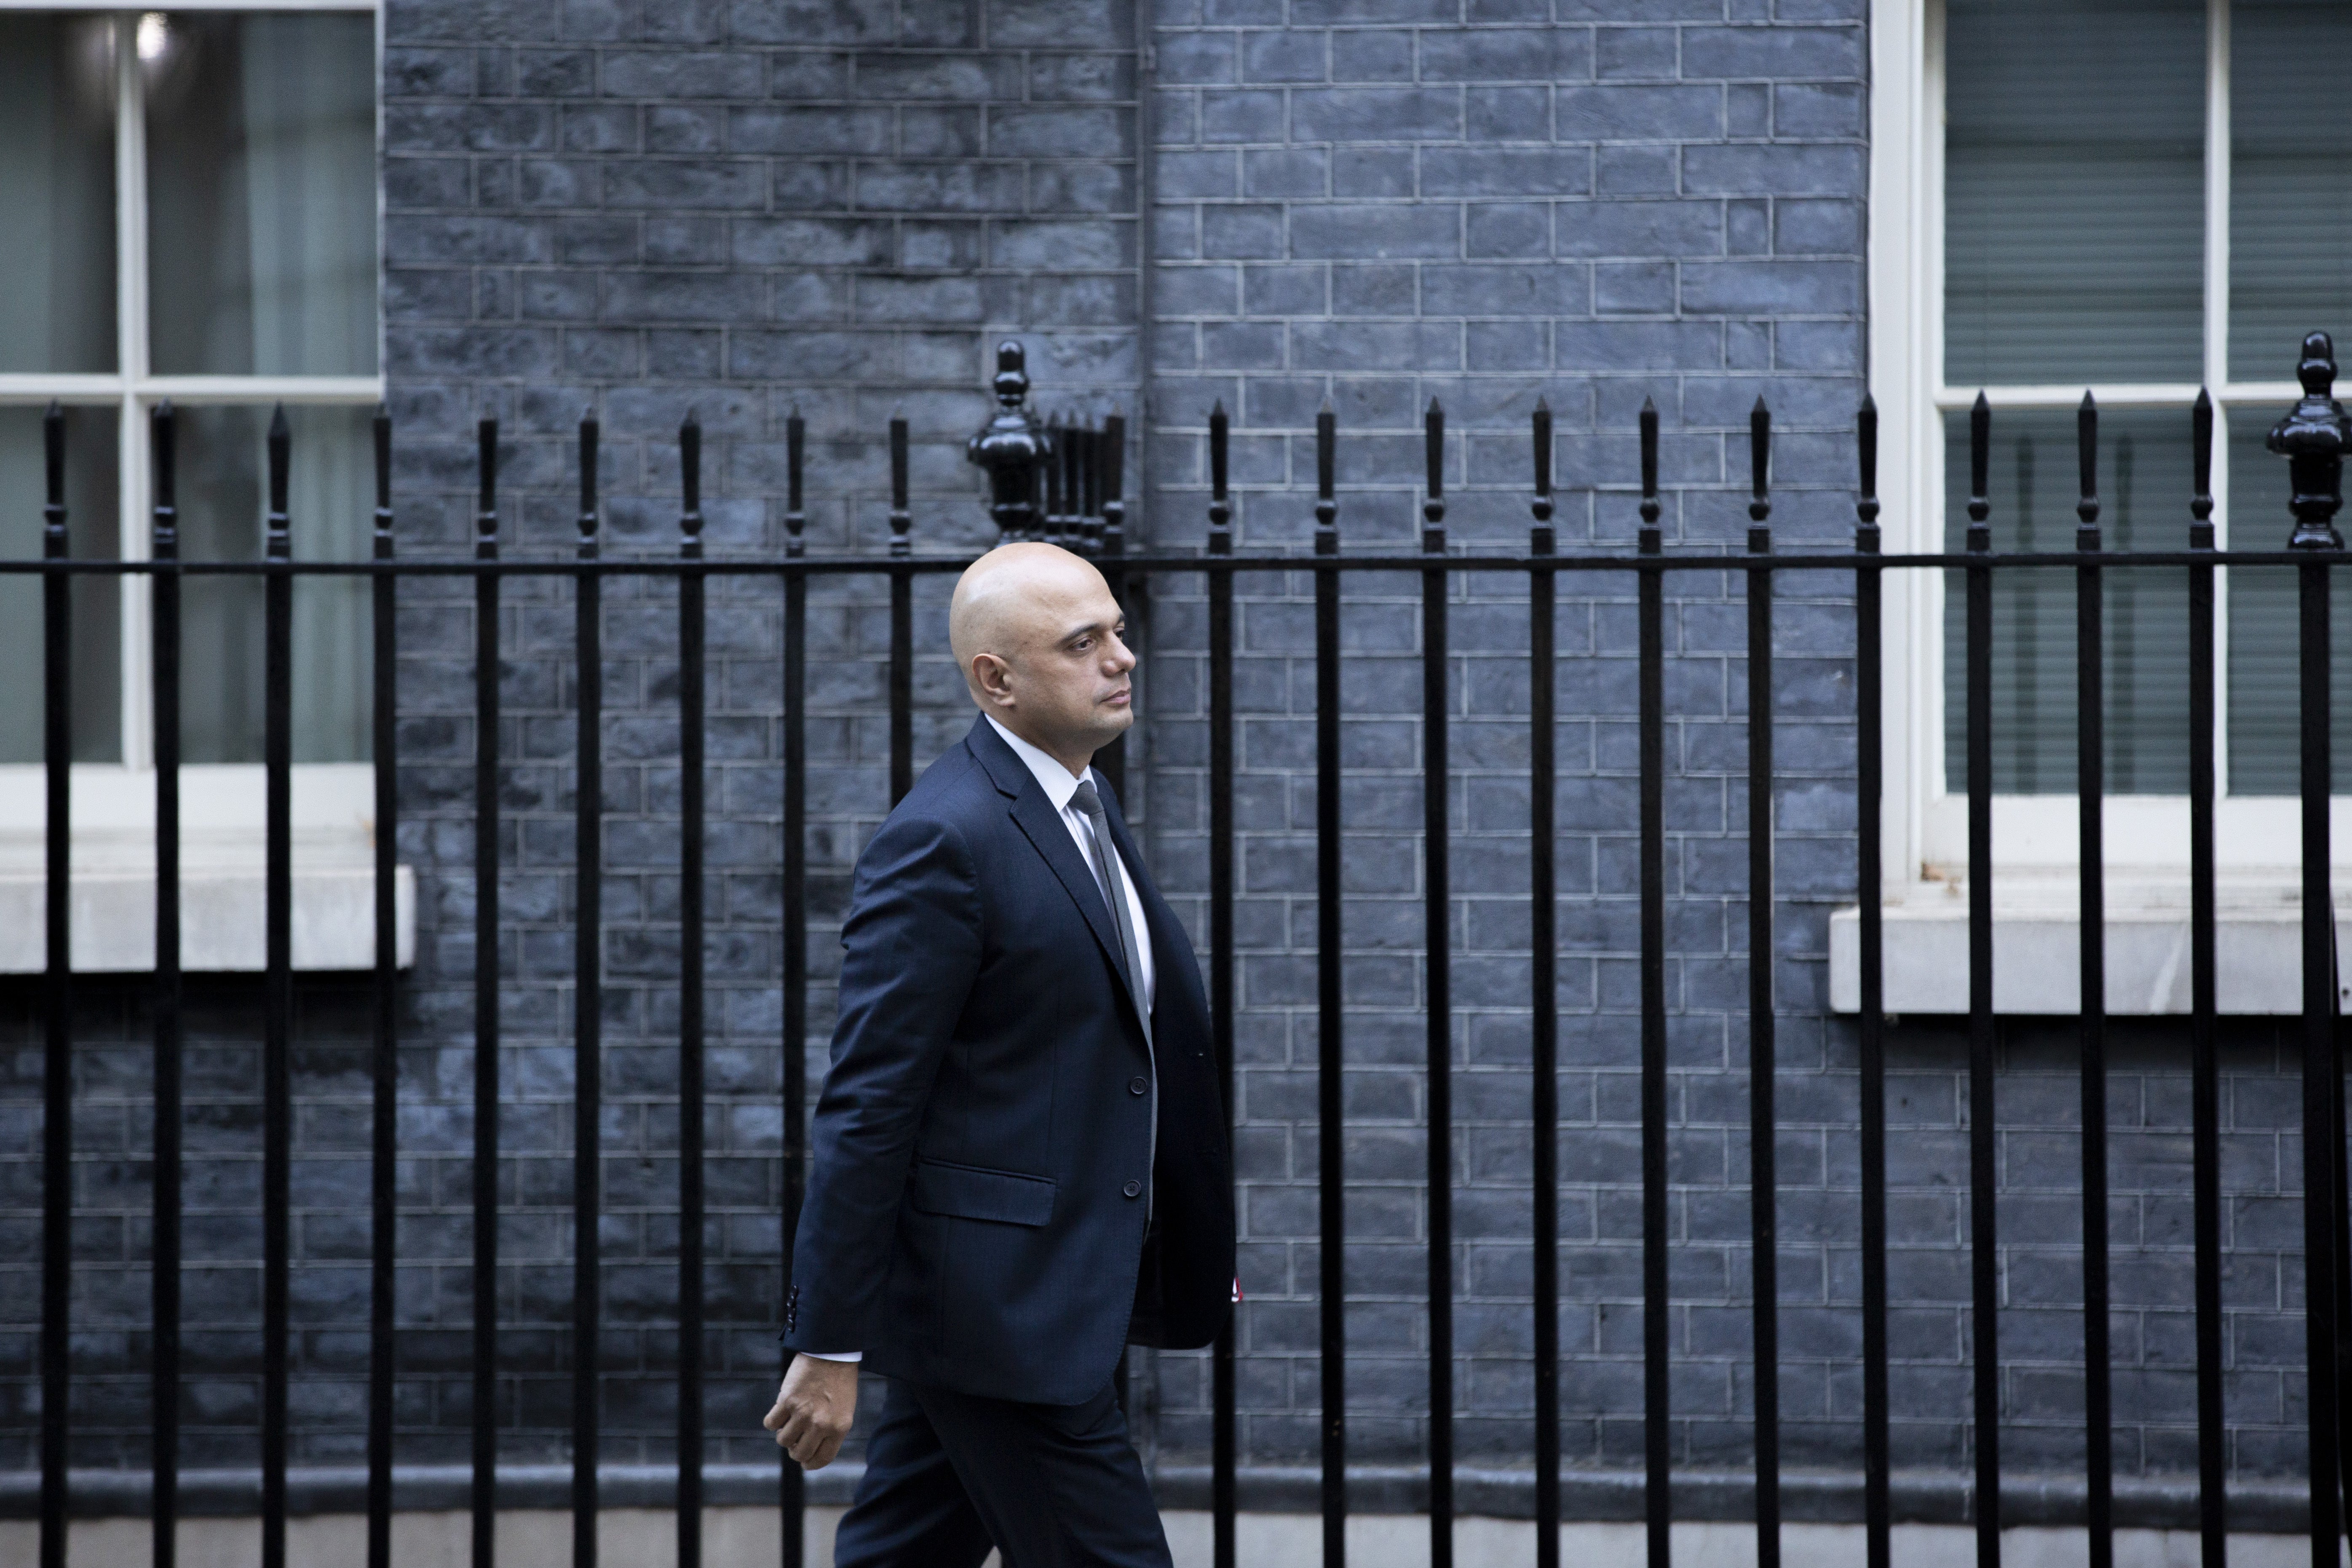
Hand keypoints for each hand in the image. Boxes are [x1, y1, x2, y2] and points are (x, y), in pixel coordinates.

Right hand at [763, 1354, 859, 1469]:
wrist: (833, 1351)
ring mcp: (803, 1413)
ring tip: (789, 1421)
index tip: (805, 1462)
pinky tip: (779, 1412)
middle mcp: (821, 1424)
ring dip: (784, 1434)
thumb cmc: (840, 1381)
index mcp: (839, 1428)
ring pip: (783, 1440)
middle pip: (799, 1453)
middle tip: (796, 1439)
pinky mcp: (787, 1400)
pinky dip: (773, 1421)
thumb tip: (809, 1448)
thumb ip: (830, 1430)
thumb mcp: (844, 1410)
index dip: (810, 1463)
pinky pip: (771, 1423)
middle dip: (795, 1450)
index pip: (821, 1458)